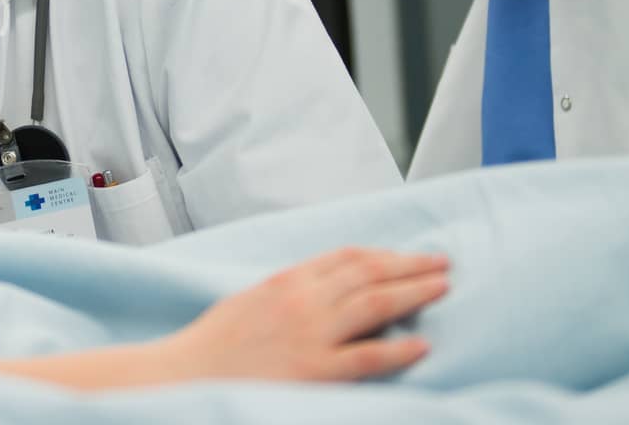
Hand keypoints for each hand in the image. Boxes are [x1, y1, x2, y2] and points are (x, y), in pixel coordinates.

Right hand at [164, 248, 447, 383]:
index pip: (347, 257)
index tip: (409, 254)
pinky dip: (398, 349)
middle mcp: (303, 300)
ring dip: (414, 293)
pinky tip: (422, 345)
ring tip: (442, 288)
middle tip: (442, 262)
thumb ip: (289, 291)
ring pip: (376, 304)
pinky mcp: (316, 370)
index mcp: (286, 280)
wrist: (187, 374)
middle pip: (369, 273)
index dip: (384, 253)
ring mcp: (311, 334)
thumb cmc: (213, 345)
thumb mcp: (251, 301)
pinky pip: (368, 356)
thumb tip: (324, 288)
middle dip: (410, 266)